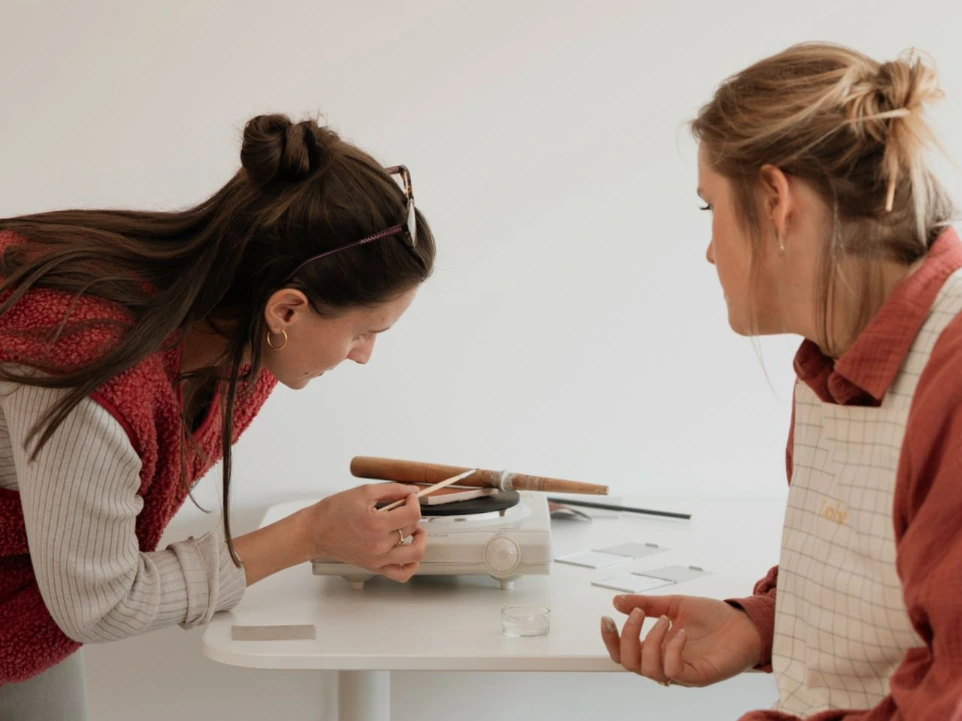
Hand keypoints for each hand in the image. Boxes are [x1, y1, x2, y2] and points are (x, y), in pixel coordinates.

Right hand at [306, 483, 425, 582]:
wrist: (315, 532)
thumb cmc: (333, 512)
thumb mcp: (364, 492)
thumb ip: (392, 490)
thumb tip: (411, 490)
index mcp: (376, 525)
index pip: (412, 514)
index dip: (415, 502)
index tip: (409, 497)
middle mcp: (379, 545)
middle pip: (412, 529)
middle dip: (412, 514)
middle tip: (404, 507)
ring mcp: (378, 559)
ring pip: (415, 554)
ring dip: (420, 540)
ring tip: (413, 530)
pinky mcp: (375, 567)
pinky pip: (402, 573)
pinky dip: (412, 563)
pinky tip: (408, 550)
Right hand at [600, 594, 761, 686]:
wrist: (744, 623)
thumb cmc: (712, 617)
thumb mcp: (674, 604)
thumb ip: (646, 604)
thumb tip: (617, 602)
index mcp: (655, 648)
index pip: (622, 652)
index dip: (610, 639)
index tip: (607, 618)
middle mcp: (663, 663)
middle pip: (629, 663)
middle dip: (628, 637)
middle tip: (638, 614)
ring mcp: (680, 672)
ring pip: (648, 669)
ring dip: (651, 641)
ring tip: (665, 620)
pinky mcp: (697, 676)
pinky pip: (673, 671)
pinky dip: (671, 650)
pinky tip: (680, 632)